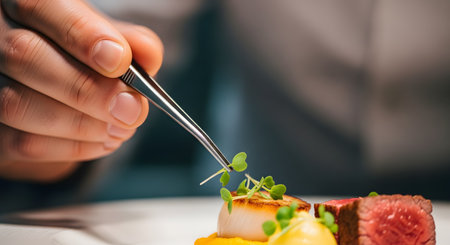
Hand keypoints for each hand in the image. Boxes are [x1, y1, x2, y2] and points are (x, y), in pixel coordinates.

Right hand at [0, 0, 162, 181]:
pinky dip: (73, 148)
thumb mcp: (109, 42)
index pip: (42, 6)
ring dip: (82, 124)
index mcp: (26, 5)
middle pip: (25, 55)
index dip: (82, 34)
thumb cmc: (85, 60)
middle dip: (88, 89)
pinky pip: (22, 142)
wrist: (57, 90)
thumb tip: (148, 56)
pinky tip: (104, 141)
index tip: (119, 62)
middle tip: (132, 110)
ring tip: (122, 129)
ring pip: (18, 104)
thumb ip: (130, 43)